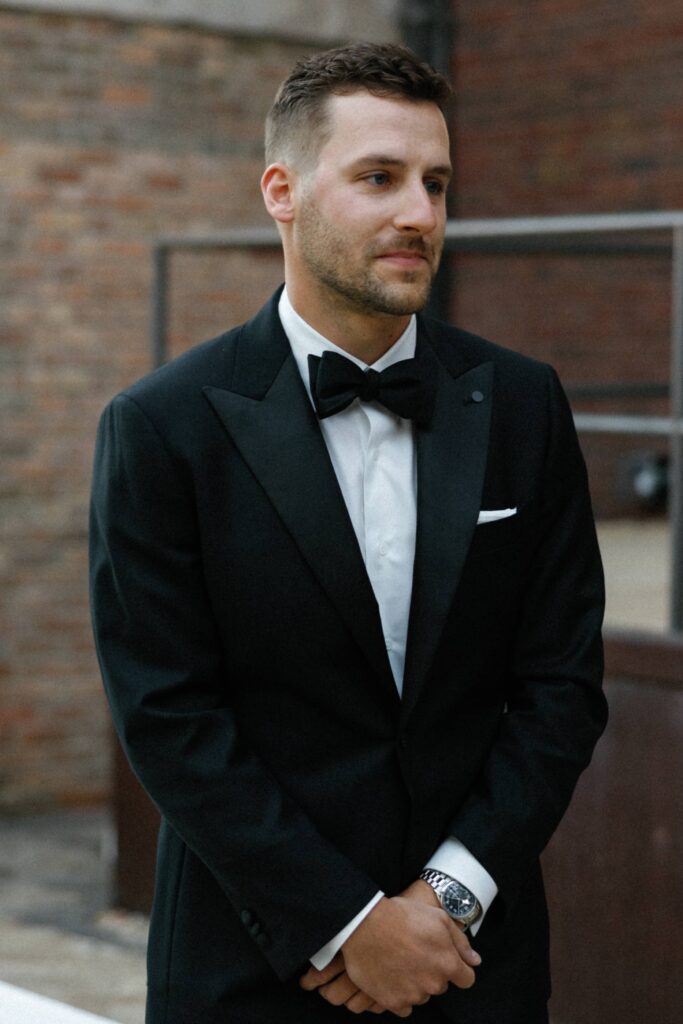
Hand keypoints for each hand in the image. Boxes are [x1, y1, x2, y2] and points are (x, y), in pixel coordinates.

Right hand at [300, 889, 480, 1017]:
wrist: (364, 924)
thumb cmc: (402, 916)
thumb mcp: (438, 918)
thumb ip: (460, 942)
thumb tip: (475, 961)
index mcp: (447, 964)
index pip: (466, 979)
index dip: (458, 969)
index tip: (445, 959)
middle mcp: (433, 984)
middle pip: (441, 985)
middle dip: (433, 972)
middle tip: (416, 952)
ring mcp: (412, 995)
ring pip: (422, 994)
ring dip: (416, 983)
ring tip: (400, 960)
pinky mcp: (392, 1002)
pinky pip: (404, 1005)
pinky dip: (400, 994)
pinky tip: (391, 975)